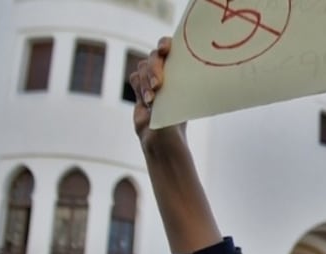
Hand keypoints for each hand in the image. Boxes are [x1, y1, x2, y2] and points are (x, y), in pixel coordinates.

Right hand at [130, 37, 186, 157]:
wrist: (164, 139)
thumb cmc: (180, 121)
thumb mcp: (184, 102)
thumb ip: (180, 86)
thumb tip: (191, 77)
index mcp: (183, 69)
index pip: (173, 47)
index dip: (166, 44)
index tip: (164, 50)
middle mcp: (169, 70)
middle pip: (154, 55)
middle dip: (154, 68)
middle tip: (158, 85)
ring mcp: (153, 77)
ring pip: (143, 67)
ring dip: (146, 82)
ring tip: (153, 101)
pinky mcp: (141, 86)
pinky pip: (135, 77)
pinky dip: (139, 88)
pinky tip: (147, 103)